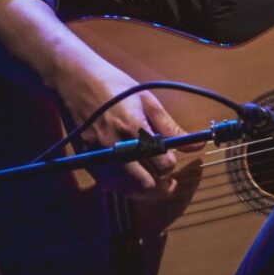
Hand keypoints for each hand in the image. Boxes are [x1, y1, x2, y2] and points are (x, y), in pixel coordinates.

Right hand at [56, 61, 203, 196]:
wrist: (75, 83)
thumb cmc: (116, 88)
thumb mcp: (148, 102)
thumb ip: (172, 128)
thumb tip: (198, 146)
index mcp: (135, 130)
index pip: (162, 164)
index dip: (171, 163)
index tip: (171, 156)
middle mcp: (117, 149)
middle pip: (147, 185)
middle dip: (162, 184)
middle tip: (169, 178)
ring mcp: (100, 158)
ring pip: (129, 191)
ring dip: (145, 189)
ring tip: (154, 179)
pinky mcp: (88, 163)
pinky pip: (111, 187)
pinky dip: (126, 188)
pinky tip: (134, 177)